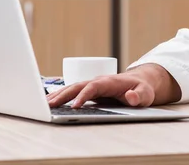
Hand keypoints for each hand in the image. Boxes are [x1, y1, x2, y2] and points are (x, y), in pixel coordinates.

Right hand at [47, 63, 179, 108]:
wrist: (142, 81)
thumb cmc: (143, 88)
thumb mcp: (145, 94)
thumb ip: (139, 96)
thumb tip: (130, 97)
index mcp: (110, 81)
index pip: (93, 87)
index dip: (84, 96)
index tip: (75, 106)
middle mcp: (99, 81)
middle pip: (78, 86)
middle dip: (63, 95)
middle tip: (47, 105)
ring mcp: (93, 85)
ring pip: (73, 88)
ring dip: (58, 96)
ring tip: (42, 105)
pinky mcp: (90, 91)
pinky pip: (73, 93)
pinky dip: (61, 97)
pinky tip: (50, 104)